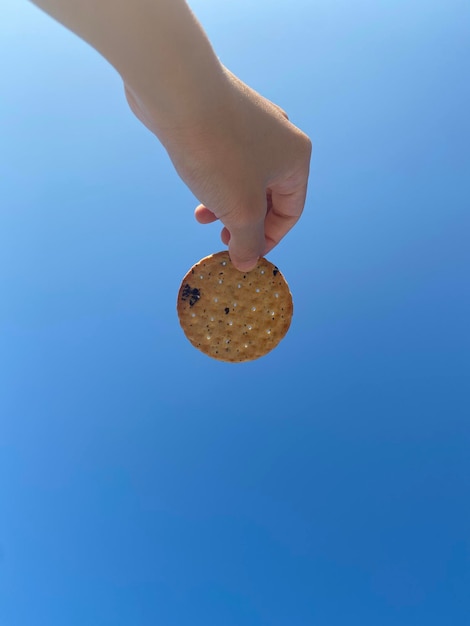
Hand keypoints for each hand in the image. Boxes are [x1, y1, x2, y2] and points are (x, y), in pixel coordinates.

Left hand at [125, 68, 310, 270]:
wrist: (177, 91)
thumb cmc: (218, 153)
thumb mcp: (240, 210)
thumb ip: (248, 242)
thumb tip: (247, 264)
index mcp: (296, 158)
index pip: (291, 211)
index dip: (269, 240)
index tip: (243, 255)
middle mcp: (279, 137)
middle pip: (267, 195)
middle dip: (244, 222)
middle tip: (223, 240)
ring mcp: (250, 123)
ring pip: (244, 177)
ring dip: (226, 204)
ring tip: (203, 217)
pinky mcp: (222, 116)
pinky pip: (226, 159)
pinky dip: (215, 180)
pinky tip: (196, 187)